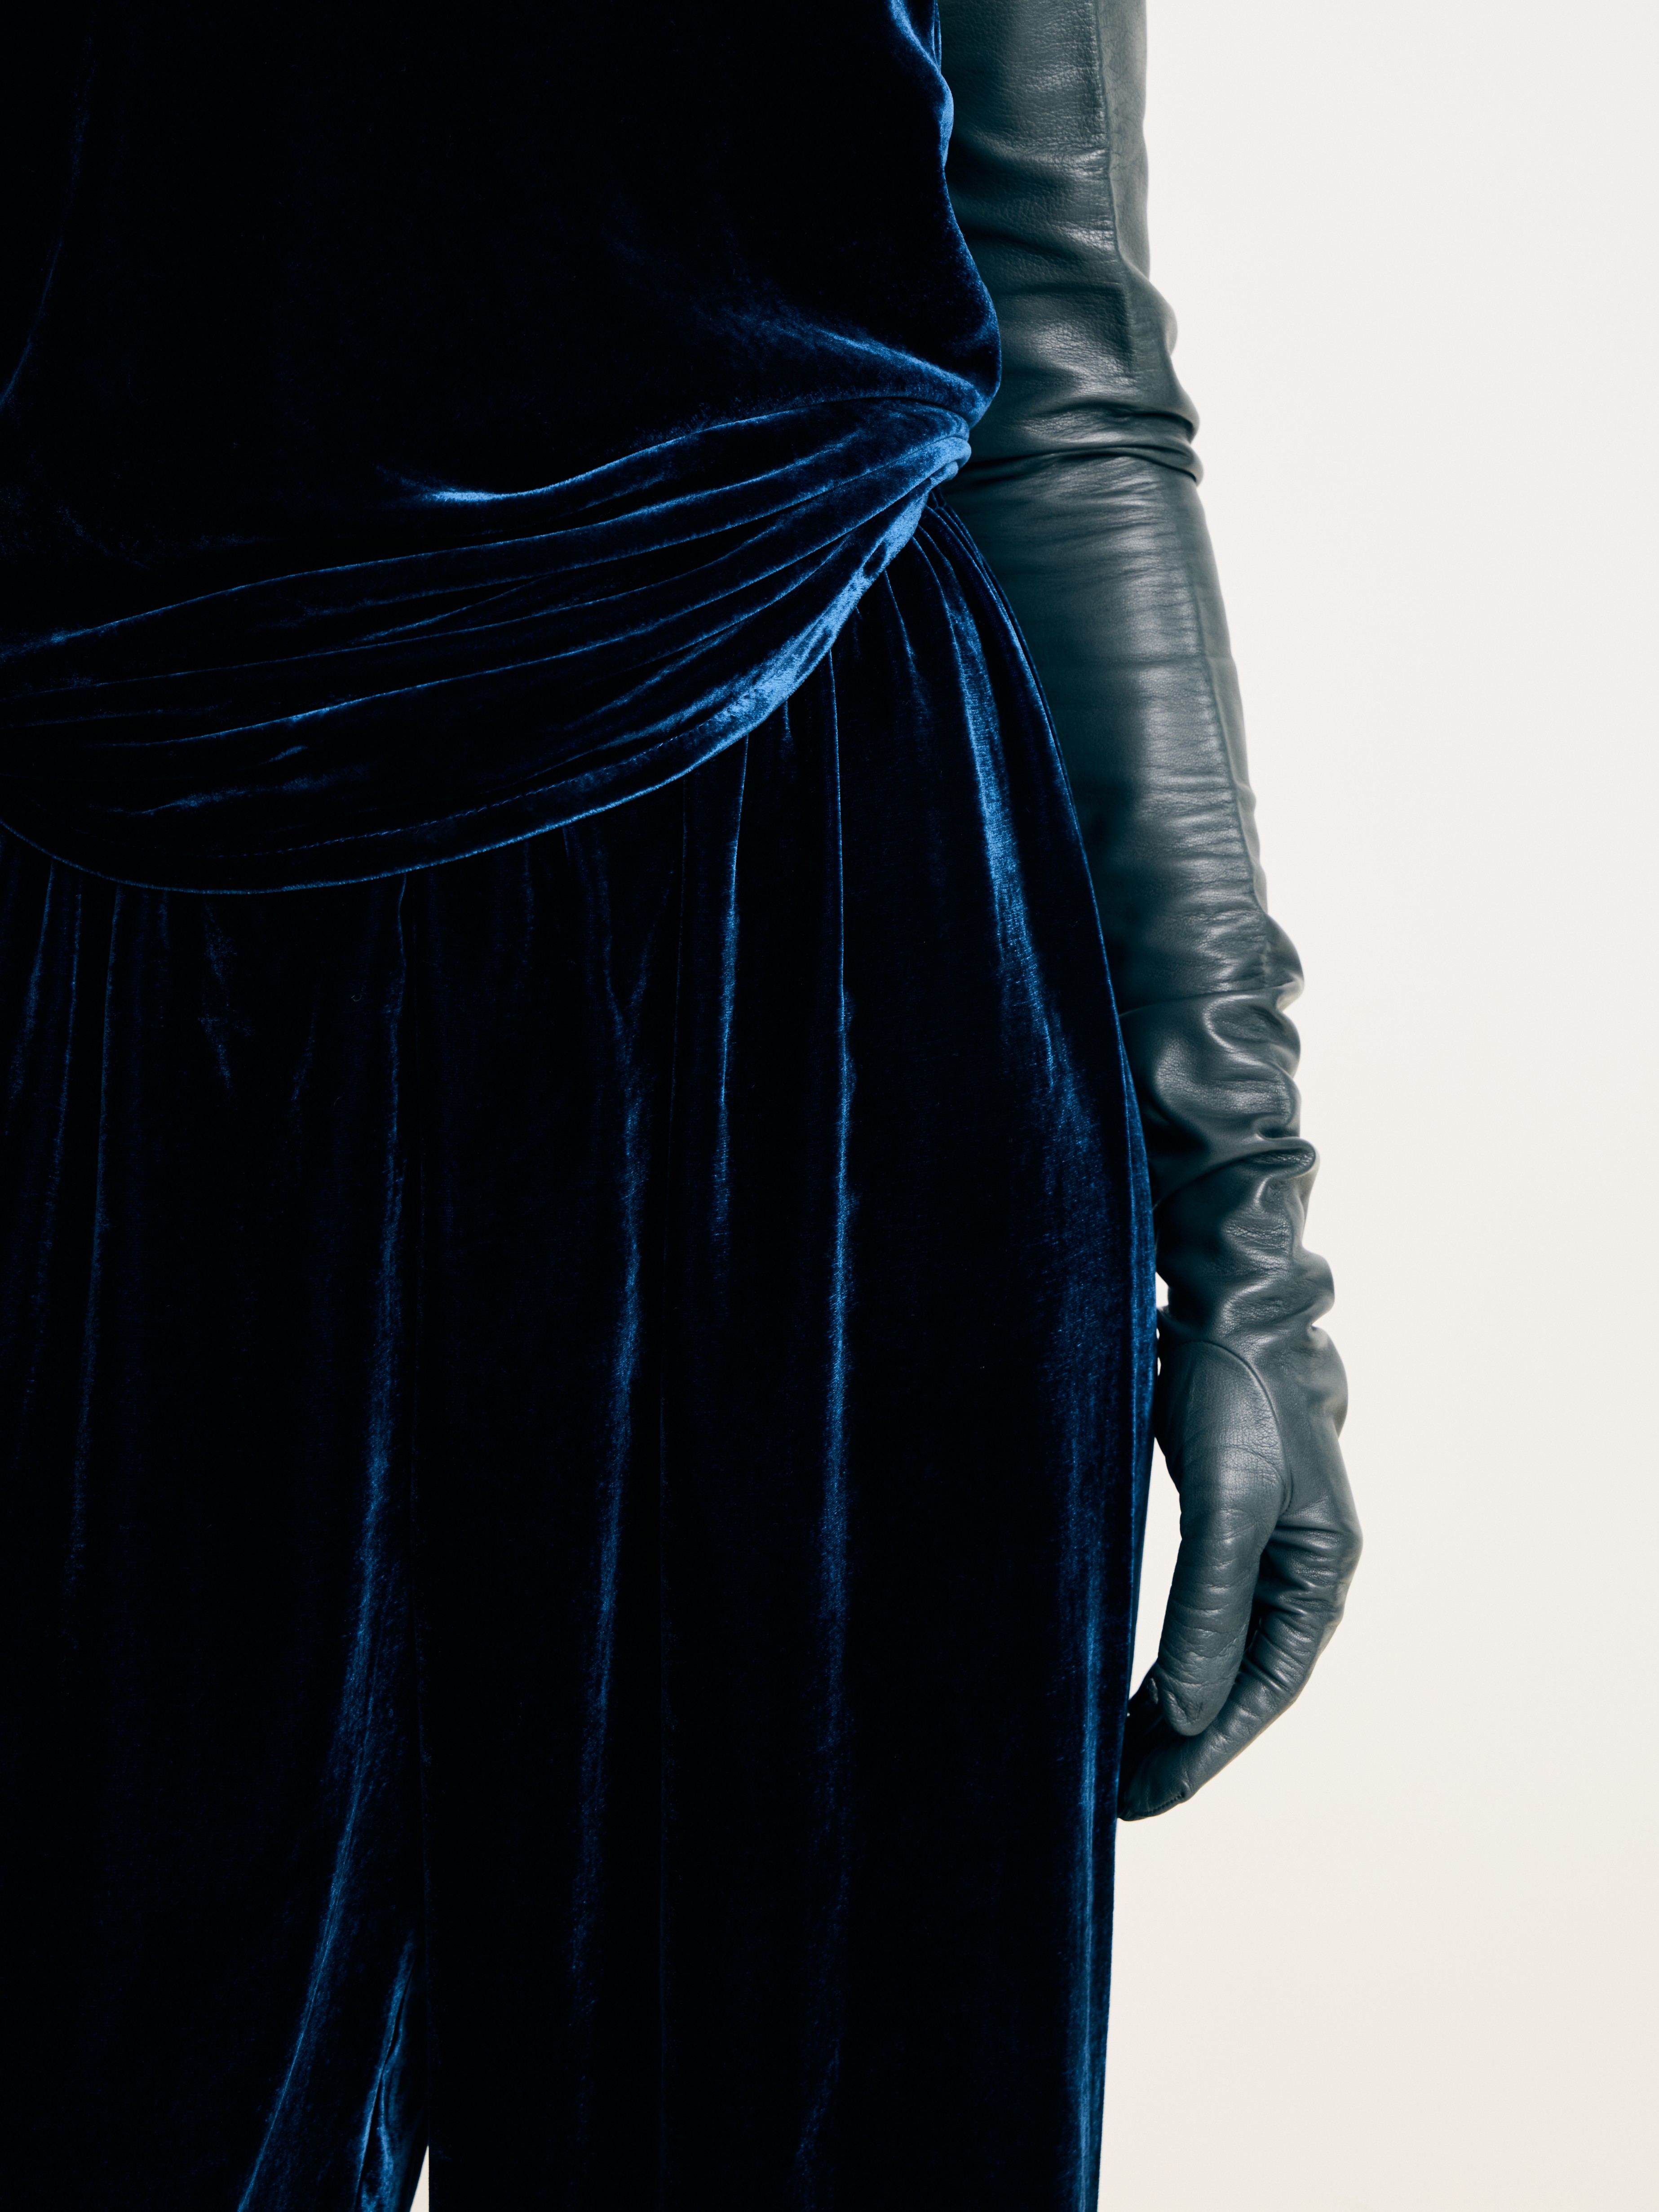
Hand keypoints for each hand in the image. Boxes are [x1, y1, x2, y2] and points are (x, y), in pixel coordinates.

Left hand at [1117, 1334, 1362, 1819]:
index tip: (1145, 1798)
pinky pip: (1197, 1613)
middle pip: (1240, 1680)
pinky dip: (1165, 1655)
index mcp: (1319, 1573)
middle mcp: (1298, 1570)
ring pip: (1216, 1652)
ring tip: (1112, 1757)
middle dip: (1182, 1742)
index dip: (1205, 1749)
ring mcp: (1262, 1546)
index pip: (1264, 1688)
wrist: (1230, 1306)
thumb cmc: (1237, 1398)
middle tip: (1116, 1797)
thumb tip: (1185, 1715)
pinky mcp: (1222, 1522)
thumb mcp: (1226, 1511)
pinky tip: (1126, 1684)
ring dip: (1170, 1706)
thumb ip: (1208, 1612)